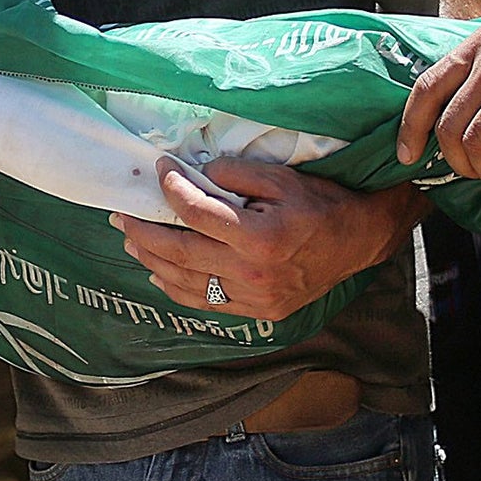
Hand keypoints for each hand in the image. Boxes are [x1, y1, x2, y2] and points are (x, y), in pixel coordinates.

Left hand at [112, 159, 403, 321]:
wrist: (358, 241)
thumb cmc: (321, 203)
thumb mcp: (282, 178)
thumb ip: (236, 175)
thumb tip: (198, 173)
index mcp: (258, 236)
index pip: (196, 211)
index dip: (171, 188)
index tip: (159, 169)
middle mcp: (251, 273)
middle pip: (180, 252)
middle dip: (144, 231)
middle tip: (121, 215)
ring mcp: (254, 297)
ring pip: (187, 283)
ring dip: (153, 261)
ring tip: (132, 240)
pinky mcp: (258, 311)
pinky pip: (206, 303)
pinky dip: (177, 288)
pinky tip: (160, 272)